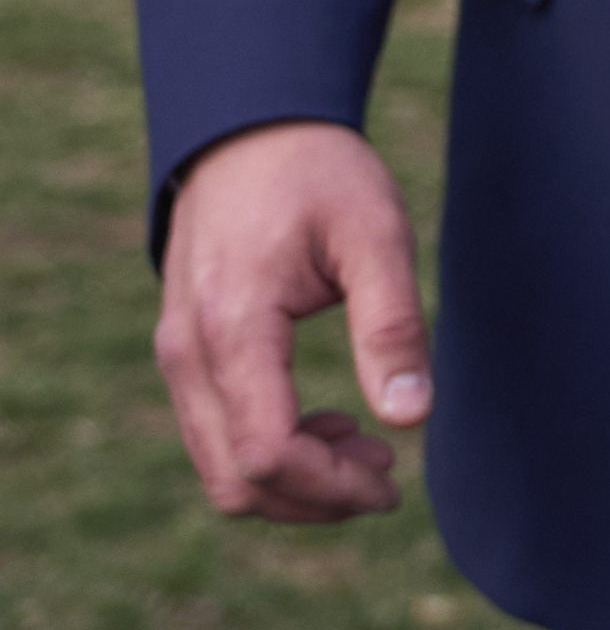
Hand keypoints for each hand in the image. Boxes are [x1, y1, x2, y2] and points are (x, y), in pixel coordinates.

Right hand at [154, 120, 426, 522]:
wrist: (250, 131)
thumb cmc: (320, 175)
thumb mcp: (376, 235)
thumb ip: (392, 324)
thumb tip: (412, 418)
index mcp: (234, 328)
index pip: (266, 454)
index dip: (330, 488)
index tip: (393, 482)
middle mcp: (188, 354)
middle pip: (234, 480)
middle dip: (314, 499)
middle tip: (388, 475)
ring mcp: (177, 357)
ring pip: (218, 467)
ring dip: (293, 481)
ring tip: (367, 449)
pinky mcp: (184, 354)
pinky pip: (215, 434)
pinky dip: (268, 451)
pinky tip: (329, 424)